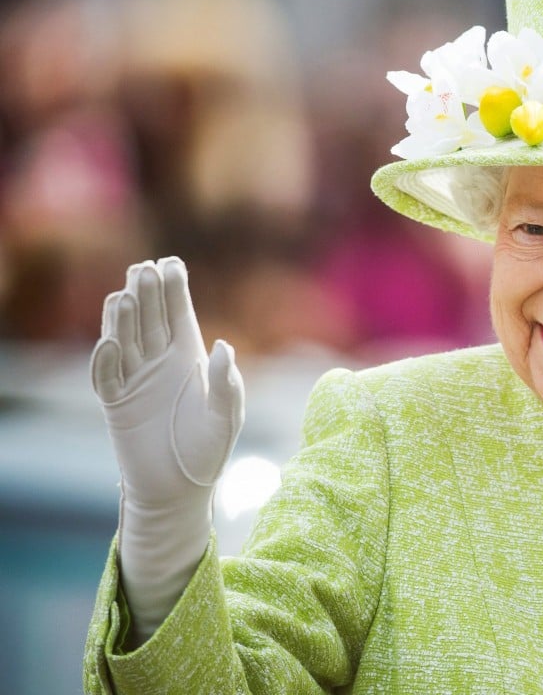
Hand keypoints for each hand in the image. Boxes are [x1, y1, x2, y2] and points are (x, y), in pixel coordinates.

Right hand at [91, 256, 244, 641]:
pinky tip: (110, 342)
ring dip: (124, 319)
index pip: (180, 316)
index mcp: (190, 358)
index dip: (175, 291)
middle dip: (148, 295)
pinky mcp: (116, 404)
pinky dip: (106, 360)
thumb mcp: (226, 416)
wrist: (180, 489)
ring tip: (126, 294)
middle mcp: (161, 362)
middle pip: (151, 320)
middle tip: (144, 269)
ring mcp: (136, 380)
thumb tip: (224, 345)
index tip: (171, 263)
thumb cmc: (209, 449)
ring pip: (125, 340)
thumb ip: (226, 383)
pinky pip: (107, 377)